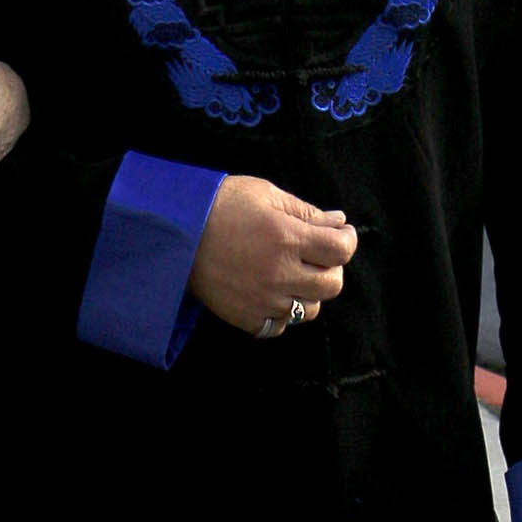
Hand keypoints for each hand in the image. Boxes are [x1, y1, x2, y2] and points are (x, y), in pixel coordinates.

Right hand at [189, 175, 357, 334]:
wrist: (174, 233)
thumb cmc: (220, 206)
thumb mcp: (266, 195)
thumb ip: (306, 211)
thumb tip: (339, 222)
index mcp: (287, 237)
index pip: (341, 250)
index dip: (347, 240)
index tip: (339, 234)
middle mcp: (279, 273)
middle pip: (332, 285)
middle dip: (331, 268)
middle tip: (317, 256)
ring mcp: (262, 299)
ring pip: (309, 309)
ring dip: (307, 292)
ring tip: (291, 276)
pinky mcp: (245, 317)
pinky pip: (280, 326)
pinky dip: (281, 313)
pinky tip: (271, 294)